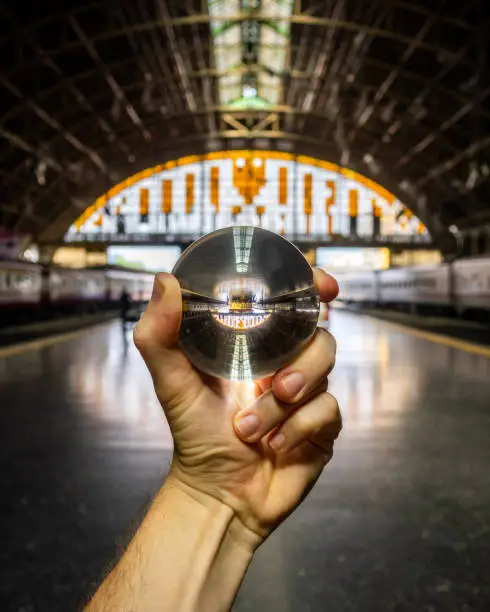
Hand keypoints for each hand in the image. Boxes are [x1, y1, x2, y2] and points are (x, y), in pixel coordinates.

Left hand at [134, 269, 340, 544]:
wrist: (218, 492)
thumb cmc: (195, 432)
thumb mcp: (171, 380)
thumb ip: (160, 334)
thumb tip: (165, 281)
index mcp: (256, 343)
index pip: (291, 303)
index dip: (312, 286)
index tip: (322, 285)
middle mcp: (286, 361)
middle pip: (318, 335)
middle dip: (302, 360)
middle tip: (277, 384)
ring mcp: (308, 392)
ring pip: (324, 372)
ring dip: (286, 402)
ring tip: (252, 427)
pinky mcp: (322, 424)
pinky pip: (329, 410)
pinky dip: (298, 428)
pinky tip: (274, 445)